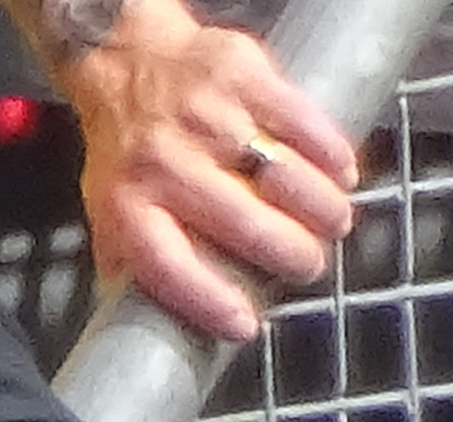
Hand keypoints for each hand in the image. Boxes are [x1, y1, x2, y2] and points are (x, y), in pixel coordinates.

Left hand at [59, 0, 359, 342]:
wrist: (125, 57)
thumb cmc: (127, 151)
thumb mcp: (109, 213)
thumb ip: (135, 268)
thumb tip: (149, 333)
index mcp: (130, 207)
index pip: (171, 267)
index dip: (213, 302)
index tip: (247, 326)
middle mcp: (164, 162)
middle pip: (245, 223)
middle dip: (292, 255)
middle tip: (309, 265)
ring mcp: (205, 117)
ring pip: (282, 174)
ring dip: (321, 208)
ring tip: (334, 223)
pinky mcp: (241, 75)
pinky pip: (302, 121)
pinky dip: (332, 153)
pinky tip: (342, 174)